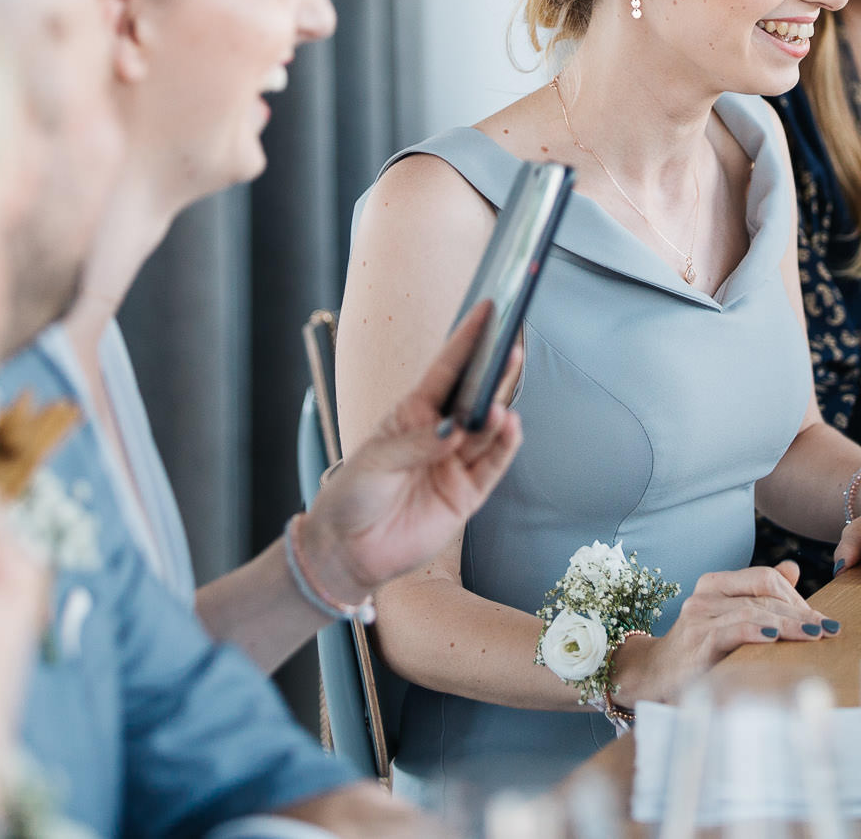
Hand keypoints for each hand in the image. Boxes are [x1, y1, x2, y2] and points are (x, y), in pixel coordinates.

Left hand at [304, 299, 524, 603]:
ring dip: (498, 413)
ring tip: (502, 402)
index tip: (489, 310)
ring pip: (488, 430)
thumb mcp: (375, 460)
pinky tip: (510, 427)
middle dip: (495, 372)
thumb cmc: (352, 495)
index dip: (468, 339)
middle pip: (475, 397)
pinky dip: (504, 447)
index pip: (447, 369)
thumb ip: (416, 444)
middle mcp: (440, 434)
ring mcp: (455, 464)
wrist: (347, 551)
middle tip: (513, 348)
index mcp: (413, 414)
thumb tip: (454, 432)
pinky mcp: (466, 495)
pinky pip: (492, 466)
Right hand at [609, 563, 830, 705]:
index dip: (797, 597)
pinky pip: (731, 629)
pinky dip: (755, 631)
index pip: (765, 578)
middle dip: (801, 613)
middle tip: (828, 630)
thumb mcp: (728, 618)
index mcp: (716, 584)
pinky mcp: (697, 640)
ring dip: (788, 624)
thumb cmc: (698, 650)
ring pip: (753, 610)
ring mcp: (699, 616)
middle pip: (763, 595)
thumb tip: (793, 568)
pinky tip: (774, 638)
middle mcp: (706, 594)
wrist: (655, 676)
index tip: (823, 620)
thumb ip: (758, 595)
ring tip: (814, 635)